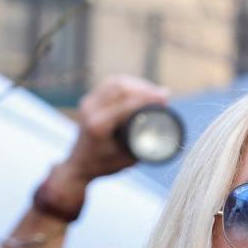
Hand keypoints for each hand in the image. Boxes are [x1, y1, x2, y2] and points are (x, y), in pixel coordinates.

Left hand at [47, 76, 169, 208]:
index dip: (149, 97)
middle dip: (146, 88)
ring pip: (116, 82)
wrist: (78, 165)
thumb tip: (169, 129)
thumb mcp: (129, 160)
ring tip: (154, 92)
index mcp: (99, 125)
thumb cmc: (105, 165)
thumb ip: (147, 145)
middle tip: (164, 95)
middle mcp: (90, 110)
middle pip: (121, 88)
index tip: (166, 97)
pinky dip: (128, 84)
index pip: (127, 103)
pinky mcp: (89, 100)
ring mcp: (88, 103)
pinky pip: (110, 84)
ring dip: (138, 84)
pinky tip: (141, 88)